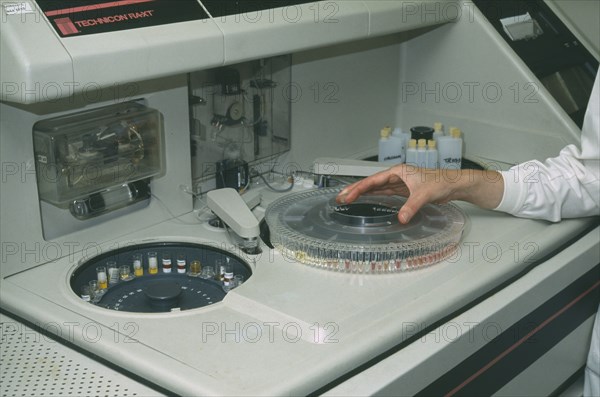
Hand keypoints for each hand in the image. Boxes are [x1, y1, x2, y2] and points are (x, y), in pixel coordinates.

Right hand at [336, 164, 502, 223]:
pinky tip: (366, 201)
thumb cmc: (442, 182)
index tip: (347, 196)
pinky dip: (373, 197)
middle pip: (370, 183)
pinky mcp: (403, 191)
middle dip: (354, 190)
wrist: (454, 184)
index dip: (358, 189)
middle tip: (339, 197)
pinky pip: (384, 193)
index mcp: (398, 171)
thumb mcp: (425, 194)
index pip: (373, 181)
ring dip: (362, 194)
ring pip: (376, 188)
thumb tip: (402, 218)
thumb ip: (411, 206)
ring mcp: (399, 183)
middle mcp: (396, 176)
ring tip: (347, 199)